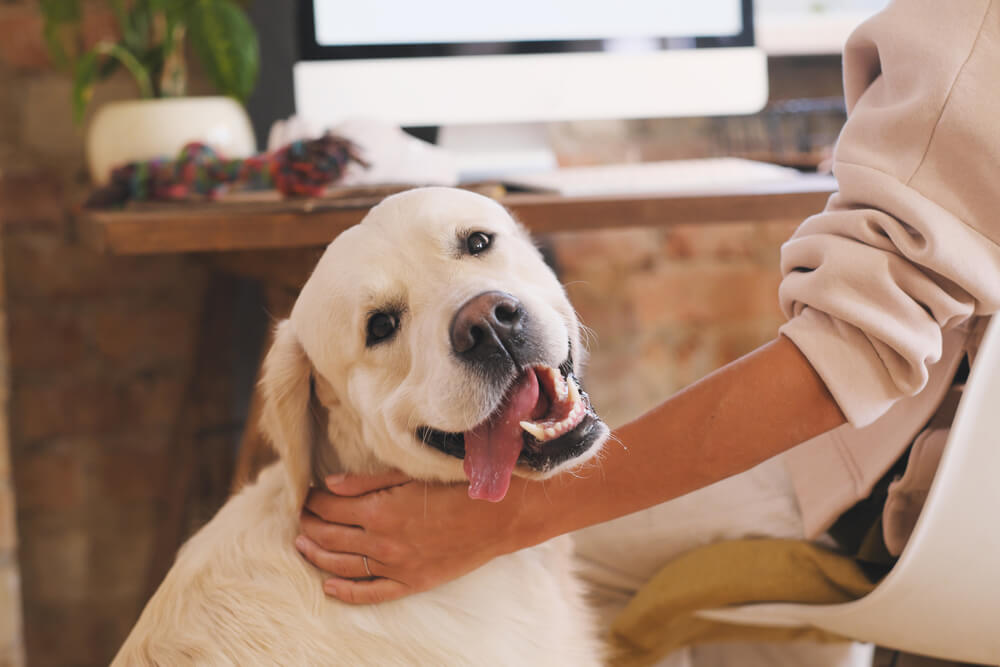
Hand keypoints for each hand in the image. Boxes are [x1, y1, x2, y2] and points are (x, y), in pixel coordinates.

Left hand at [295, 471, 528, 604]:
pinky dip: (346, 592)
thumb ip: (366, 482)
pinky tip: (328, 586)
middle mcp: (383, 542)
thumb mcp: (409, 475)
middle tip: (301, 516)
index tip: (306, 495)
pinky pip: (371, 593)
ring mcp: (397, 566)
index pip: (332, 507)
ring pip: (342, 566)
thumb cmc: (456, 487)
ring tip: (302, 544)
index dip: (314, 501)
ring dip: (317, 555)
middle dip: (310, 525)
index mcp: (380, 510)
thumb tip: (329, 485)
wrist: (498, 516)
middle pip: (331, 536)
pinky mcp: (413, 583)